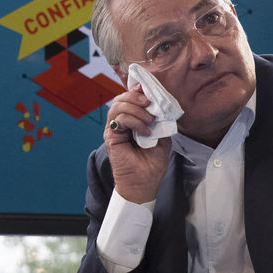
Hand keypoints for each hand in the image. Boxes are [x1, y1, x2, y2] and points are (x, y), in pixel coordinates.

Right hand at [104, 83, 172, 203]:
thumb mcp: (161, 134)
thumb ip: (158, 119)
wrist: (145, 182)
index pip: (129, 98)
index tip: (150, 90)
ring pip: (118, 105)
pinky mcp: (110, 136)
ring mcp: (114, 128)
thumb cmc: (152, 162)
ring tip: (150, 120)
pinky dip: (134, 121)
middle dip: (136, 96)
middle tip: (150, 103)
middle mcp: (120, 122)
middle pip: (121, 98)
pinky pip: (119, 118)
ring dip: (137, 109)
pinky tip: (145, 131)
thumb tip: (159, 103)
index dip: (137, 90)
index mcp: (131, 120)